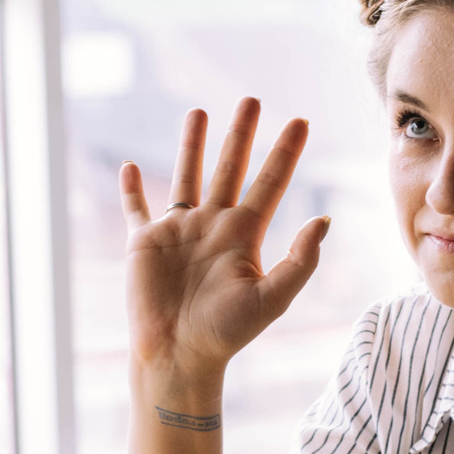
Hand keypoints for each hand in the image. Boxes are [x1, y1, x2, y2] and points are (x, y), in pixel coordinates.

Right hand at [121, 100, 328, 391]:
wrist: (179, 354)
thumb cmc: (227, 333)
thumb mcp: (272, 298)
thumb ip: (300, 261)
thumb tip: (324, 221)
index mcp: (244, 235)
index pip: (269, 183)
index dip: (285, 153)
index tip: (301, 121)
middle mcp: (213, 226)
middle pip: (230, 168)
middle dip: (241, 134)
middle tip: (252, 99)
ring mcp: (178, 231)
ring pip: (186, 176)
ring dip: (192, 145)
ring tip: (199, 111)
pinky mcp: (144, 243)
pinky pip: (136, 210)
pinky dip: (131, 190)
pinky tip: (129, 167)